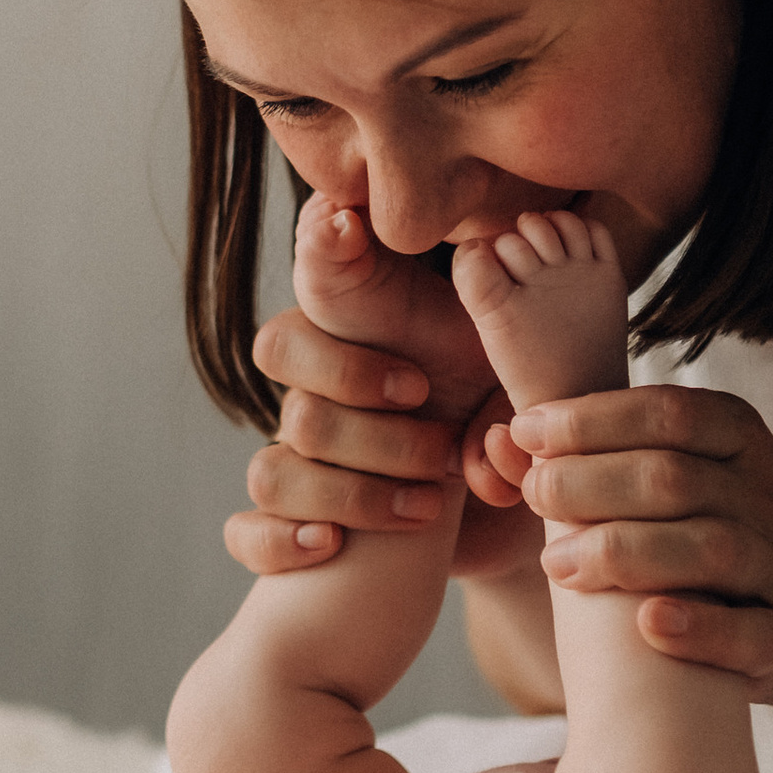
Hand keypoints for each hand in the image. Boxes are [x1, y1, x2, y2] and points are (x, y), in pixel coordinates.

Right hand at [225, 203, 541, 581]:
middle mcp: (321, 386)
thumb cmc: (505, 424)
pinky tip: (330, 545)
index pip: (317, 269)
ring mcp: (303, 459)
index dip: (322, 248)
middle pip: (279, 350)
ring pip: (276, 459)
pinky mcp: (299, 527)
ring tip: (431, 501)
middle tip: (423, 396)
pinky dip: (280, 539)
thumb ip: (516, 374)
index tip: (347, 227)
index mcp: (369, 328)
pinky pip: (248, 530)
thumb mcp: (524, 378)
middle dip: (351, 377)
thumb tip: (490, 430)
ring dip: (354, 483)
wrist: (506, 521)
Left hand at [496, 382, 772, 712]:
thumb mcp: (690, 479)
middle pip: (674, 479)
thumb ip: (604, 457)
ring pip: (709, 550)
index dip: (592, 420)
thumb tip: (502, 437)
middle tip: (532, 496)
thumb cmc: (732, 535)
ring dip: (626, 553)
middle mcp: (768, 498)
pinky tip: (646, 625)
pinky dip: (698, 629)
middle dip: (591, 483)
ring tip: (557, 565)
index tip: (526, 430)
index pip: (666, 414)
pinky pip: (749, 632)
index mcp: (740, 441)